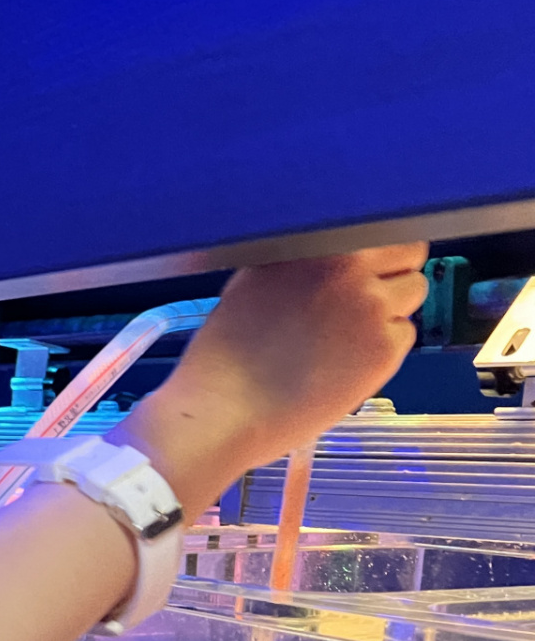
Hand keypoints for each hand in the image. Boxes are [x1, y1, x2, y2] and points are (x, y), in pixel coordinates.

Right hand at [115, 244, 428, 514]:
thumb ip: (296, 262)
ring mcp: (372, 308)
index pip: (381, 227)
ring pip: (413, 294)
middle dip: (393, 275)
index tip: (360, 273)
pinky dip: (382, 350)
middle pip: (410, 254)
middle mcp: (348, 268)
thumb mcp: (250, 285)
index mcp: (314, 245)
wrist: (225, 412)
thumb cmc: (226, 356)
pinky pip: (403, 336)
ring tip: (347, 338)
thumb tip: (329, 254)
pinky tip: (343, 365)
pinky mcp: (384, 349)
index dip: (374, 253)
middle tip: (362, 305)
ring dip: (390, 311)